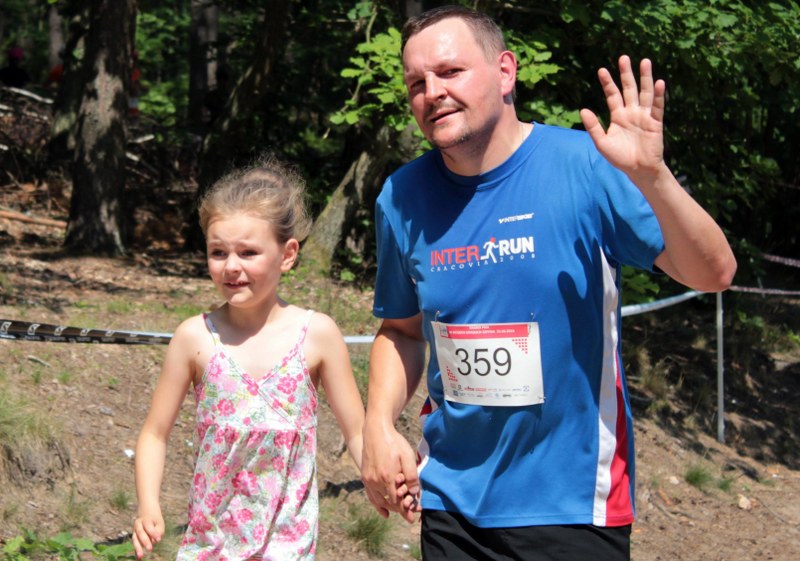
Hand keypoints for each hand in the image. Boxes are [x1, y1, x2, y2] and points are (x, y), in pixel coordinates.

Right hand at [132, 510, 164, 558]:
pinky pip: (135, 545)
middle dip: (145, 542)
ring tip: (141, 556)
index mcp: (145, 520)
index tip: (159, 539)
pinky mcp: (134, 537)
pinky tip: (139, 559)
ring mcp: (134, 531)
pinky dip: (136, 552)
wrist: (146, 513)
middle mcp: (138, 525)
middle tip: (150, 549)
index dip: (153, 533)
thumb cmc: (155, 520)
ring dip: (138, 548)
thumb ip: (157, 532)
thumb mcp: (159, 523)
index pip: (149, 527)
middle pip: (141, 533)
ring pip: (135, 540)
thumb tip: (153, 542)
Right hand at [361, 421, 420, 522]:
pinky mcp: (365, 477)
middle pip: (390, 503)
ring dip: (391, 508)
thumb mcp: (407, 456)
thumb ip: (412, 476)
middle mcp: (376, 481)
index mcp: (388, 477)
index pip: (399, 501)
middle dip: (401, 510)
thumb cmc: (394, 442)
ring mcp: (369, 480)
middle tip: (411, 515)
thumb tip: (415, 492)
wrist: (375, 431)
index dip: (407, 509)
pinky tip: (385, 512)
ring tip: (401, 512)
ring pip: (380, 501)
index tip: (415, 515)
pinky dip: (378, 505)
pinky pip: (371, 496)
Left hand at [580, 55, 666, 181]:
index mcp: (618, 116)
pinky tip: (659, 83)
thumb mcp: (602, 143)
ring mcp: (644, 116)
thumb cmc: (619, 158)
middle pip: (629, 89)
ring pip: (645, 93)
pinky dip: (658, 95)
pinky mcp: (655, 122)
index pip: (612, 95)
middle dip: (626, 74)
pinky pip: (658, 107)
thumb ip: (593, 127)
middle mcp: (631, 112)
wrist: (638, 170)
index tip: (601, 70)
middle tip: (623, 57)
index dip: (608, 83)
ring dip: (645, 78)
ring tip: (645, 61)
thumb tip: (582, 110)